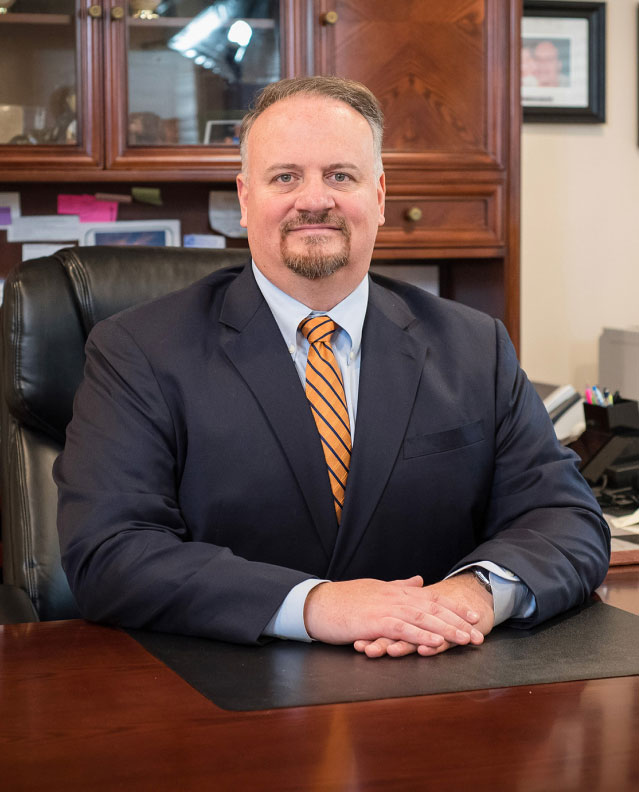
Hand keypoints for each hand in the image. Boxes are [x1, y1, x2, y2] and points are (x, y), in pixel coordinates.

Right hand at [303, 574, 485, 654]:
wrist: (319, 604)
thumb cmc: (344, 600)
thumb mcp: (376, 589)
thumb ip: (400, 585)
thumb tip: (419, 580)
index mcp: (397, 591)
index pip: (432, 598)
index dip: (455, 607)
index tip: (473, 616)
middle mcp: (395, 597)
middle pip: (433, 608)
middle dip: (458, 621)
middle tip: (479, 632)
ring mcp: (386, 608)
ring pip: (423, 618)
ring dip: (447, 629)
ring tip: (466, 639)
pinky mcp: (375, 622)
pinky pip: (403, 629)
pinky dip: (421, 635)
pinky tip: (436, 642)